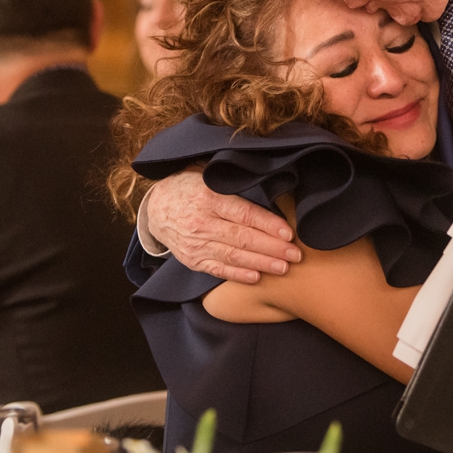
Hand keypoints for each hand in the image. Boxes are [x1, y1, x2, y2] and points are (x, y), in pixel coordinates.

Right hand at [146, 167, 302, 282]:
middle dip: (272, 248)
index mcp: (208, 197)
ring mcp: (195, 244)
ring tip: (283, 267)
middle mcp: (201, 223)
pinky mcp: (192, 260)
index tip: (288, 233)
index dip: (268, 224)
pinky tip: (256, 277)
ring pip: (233, 256)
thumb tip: (268, 181)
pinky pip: (218, 270)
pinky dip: (238, 275)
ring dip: (261, 263)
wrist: (156, 208)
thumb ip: (233, 182)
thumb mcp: (207, 175)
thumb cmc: (189, 187)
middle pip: (242, 238)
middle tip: (296, 255)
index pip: (244, 214)